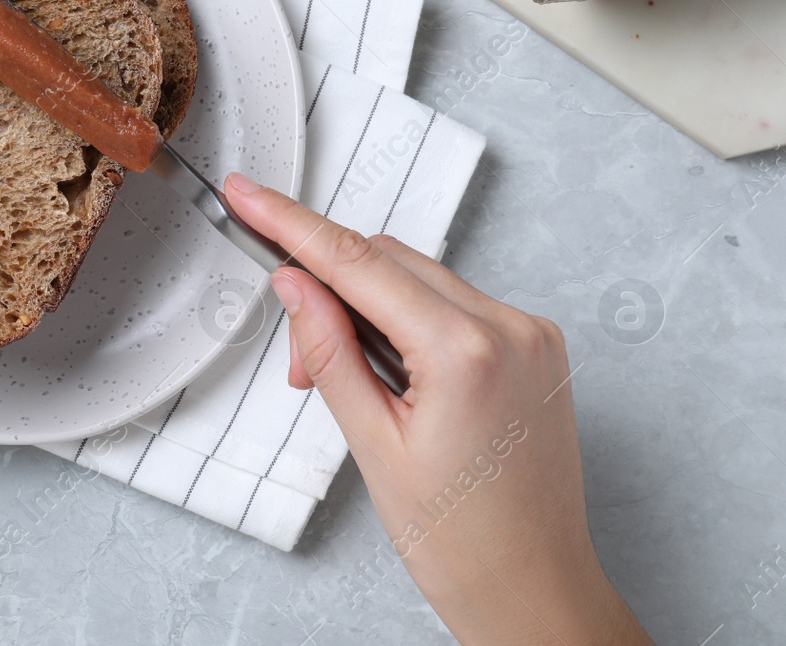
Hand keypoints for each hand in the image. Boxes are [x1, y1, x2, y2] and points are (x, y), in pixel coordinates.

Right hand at [223, 174, 651, 645]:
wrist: (535, 591)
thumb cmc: (462, 542)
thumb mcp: (373, 446)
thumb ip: (328, 351)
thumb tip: (294, 284)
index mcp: (467, 352)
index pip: (356, 262)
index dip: (291, 224)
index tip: (248, 194)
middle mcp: (511, 327)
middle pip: (390, 261)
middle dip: (328, 289)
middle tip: (297, 362)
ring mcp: (531, 334)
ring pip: (421, 278)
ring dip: (368, 307)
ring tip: (346, 384)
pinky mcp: (536, 346)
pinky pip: (455, 304)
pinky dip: (410, 321)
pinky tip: (393, 375)